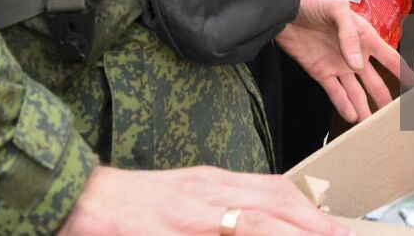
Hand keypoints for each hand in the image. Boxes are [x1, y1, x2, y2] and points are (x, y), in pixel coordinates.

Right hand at [57, 164, 352, 235]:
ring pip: (249, 222)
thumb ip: (219, 207)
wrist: (82, 197)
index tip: (331, 226)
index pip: (272, 190)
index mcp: (211, 182)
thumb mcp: (184, 197)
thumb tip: (254, 223)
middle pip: (270, 203)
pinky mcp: (162, 233)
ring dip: (285, 233)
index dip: (306, 209)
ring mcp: (185, 213)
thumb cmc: (133, 203)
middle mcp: (205, 191)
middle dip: (310, 224)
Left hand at [276, 0, 413, 123]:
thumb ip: (350, 36)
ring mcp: (338, 65)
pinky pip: (335, 92)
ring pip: (356, 91)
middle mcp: (354, 54)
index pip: (390, 58)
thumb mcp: (337, 10)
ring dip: (364, 107)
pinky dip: (343, 104)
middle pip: (374, 81)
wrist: (285, 9)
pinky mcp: (320, 71)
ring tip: (371, 126)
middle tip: (394, 118)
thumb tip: (359, 65)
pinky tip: (351, 117)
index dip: (405, 72)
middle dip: (384, 98)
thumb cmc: (314, 2)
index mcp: (364, 37)